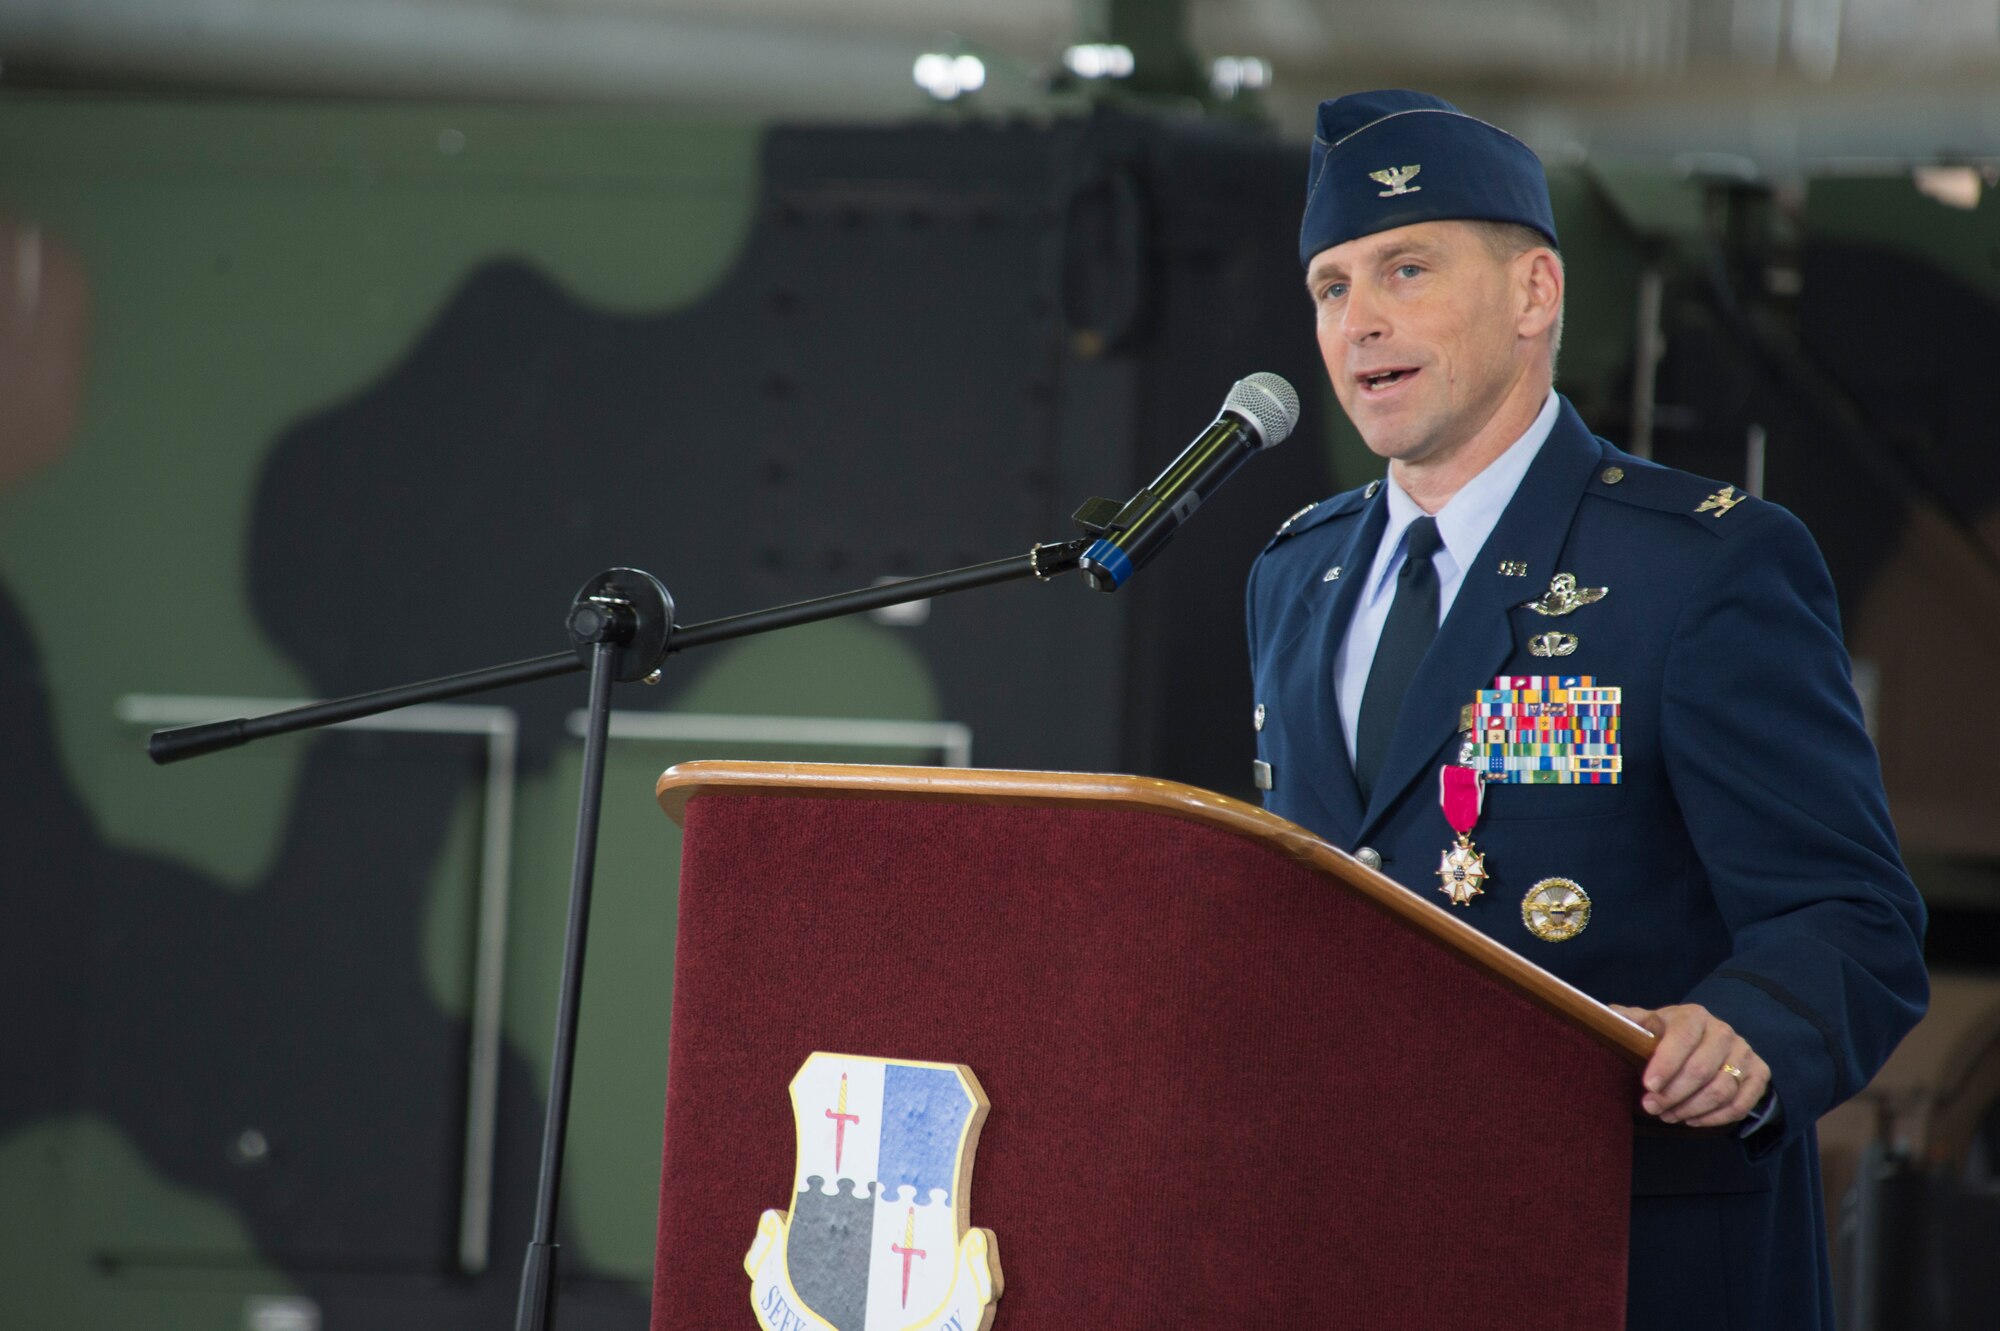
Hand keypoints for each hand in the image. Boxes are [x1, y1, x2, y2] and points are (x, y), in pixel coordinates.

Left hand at [1608, 1002, 1769, 1127]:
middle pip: (1701, 1069)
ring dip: (1692, 1108)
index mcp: (1693, 1016)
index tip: (1648, 1085)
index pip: (1682, 1038)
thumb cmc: (1667, 1036)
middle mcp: (1723, 1031)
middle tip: (1651, 1108)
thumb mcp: (1646, 1024)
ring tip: (1668, 1116)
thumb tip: (1603, 1017)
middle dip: (1674, 1094)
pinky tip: (1692, 1120)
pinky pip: (1742, 1104)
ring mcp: (1744, 1053)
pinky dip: (1715, 1118)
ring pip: (1722, 1089)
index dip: (1665, 1064)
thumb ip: (1626, 1021)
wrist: (1707, 1041)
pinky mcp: (1758, 1073)